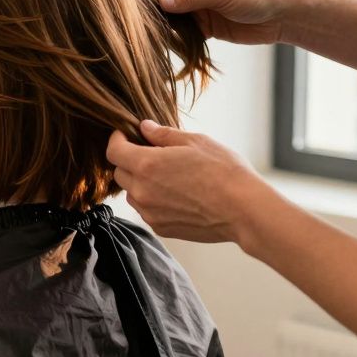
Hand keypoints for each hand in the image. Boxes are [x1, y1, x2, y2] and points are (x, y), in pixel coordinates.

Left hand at [107, 120, 279, 251]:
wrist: (244, 210)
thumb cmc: (223, 171)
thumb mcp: (195, 142)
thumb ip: (163, 135)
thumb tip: (144, 128)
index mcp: (146, 165)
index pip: (113, 151)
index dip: (117, 139)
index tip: (126, 135)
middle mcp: (142, 191)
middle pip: (119, 173)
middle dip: (128, 161)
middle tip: (150, 153)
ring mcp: (150, 213)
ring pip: (132, 194)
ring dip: (140, 182)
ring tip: (166, 175)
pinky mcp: (161, 228)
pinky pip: (146, 211)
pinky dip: (153, 201)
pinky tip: (176, 194)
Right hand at [156, 0, 297, 45]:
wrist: (282, 15)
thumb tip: (162, 3)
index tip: (141, 3)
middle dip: (158, 9)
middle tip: (144, 22)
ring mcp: (201, 8)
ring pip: (175, 16)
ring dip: (167, 25)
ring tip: (154, 35)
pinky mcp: (207, 26)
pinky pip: (186, 32)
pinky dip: (178, 38)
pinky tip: (170, 44)